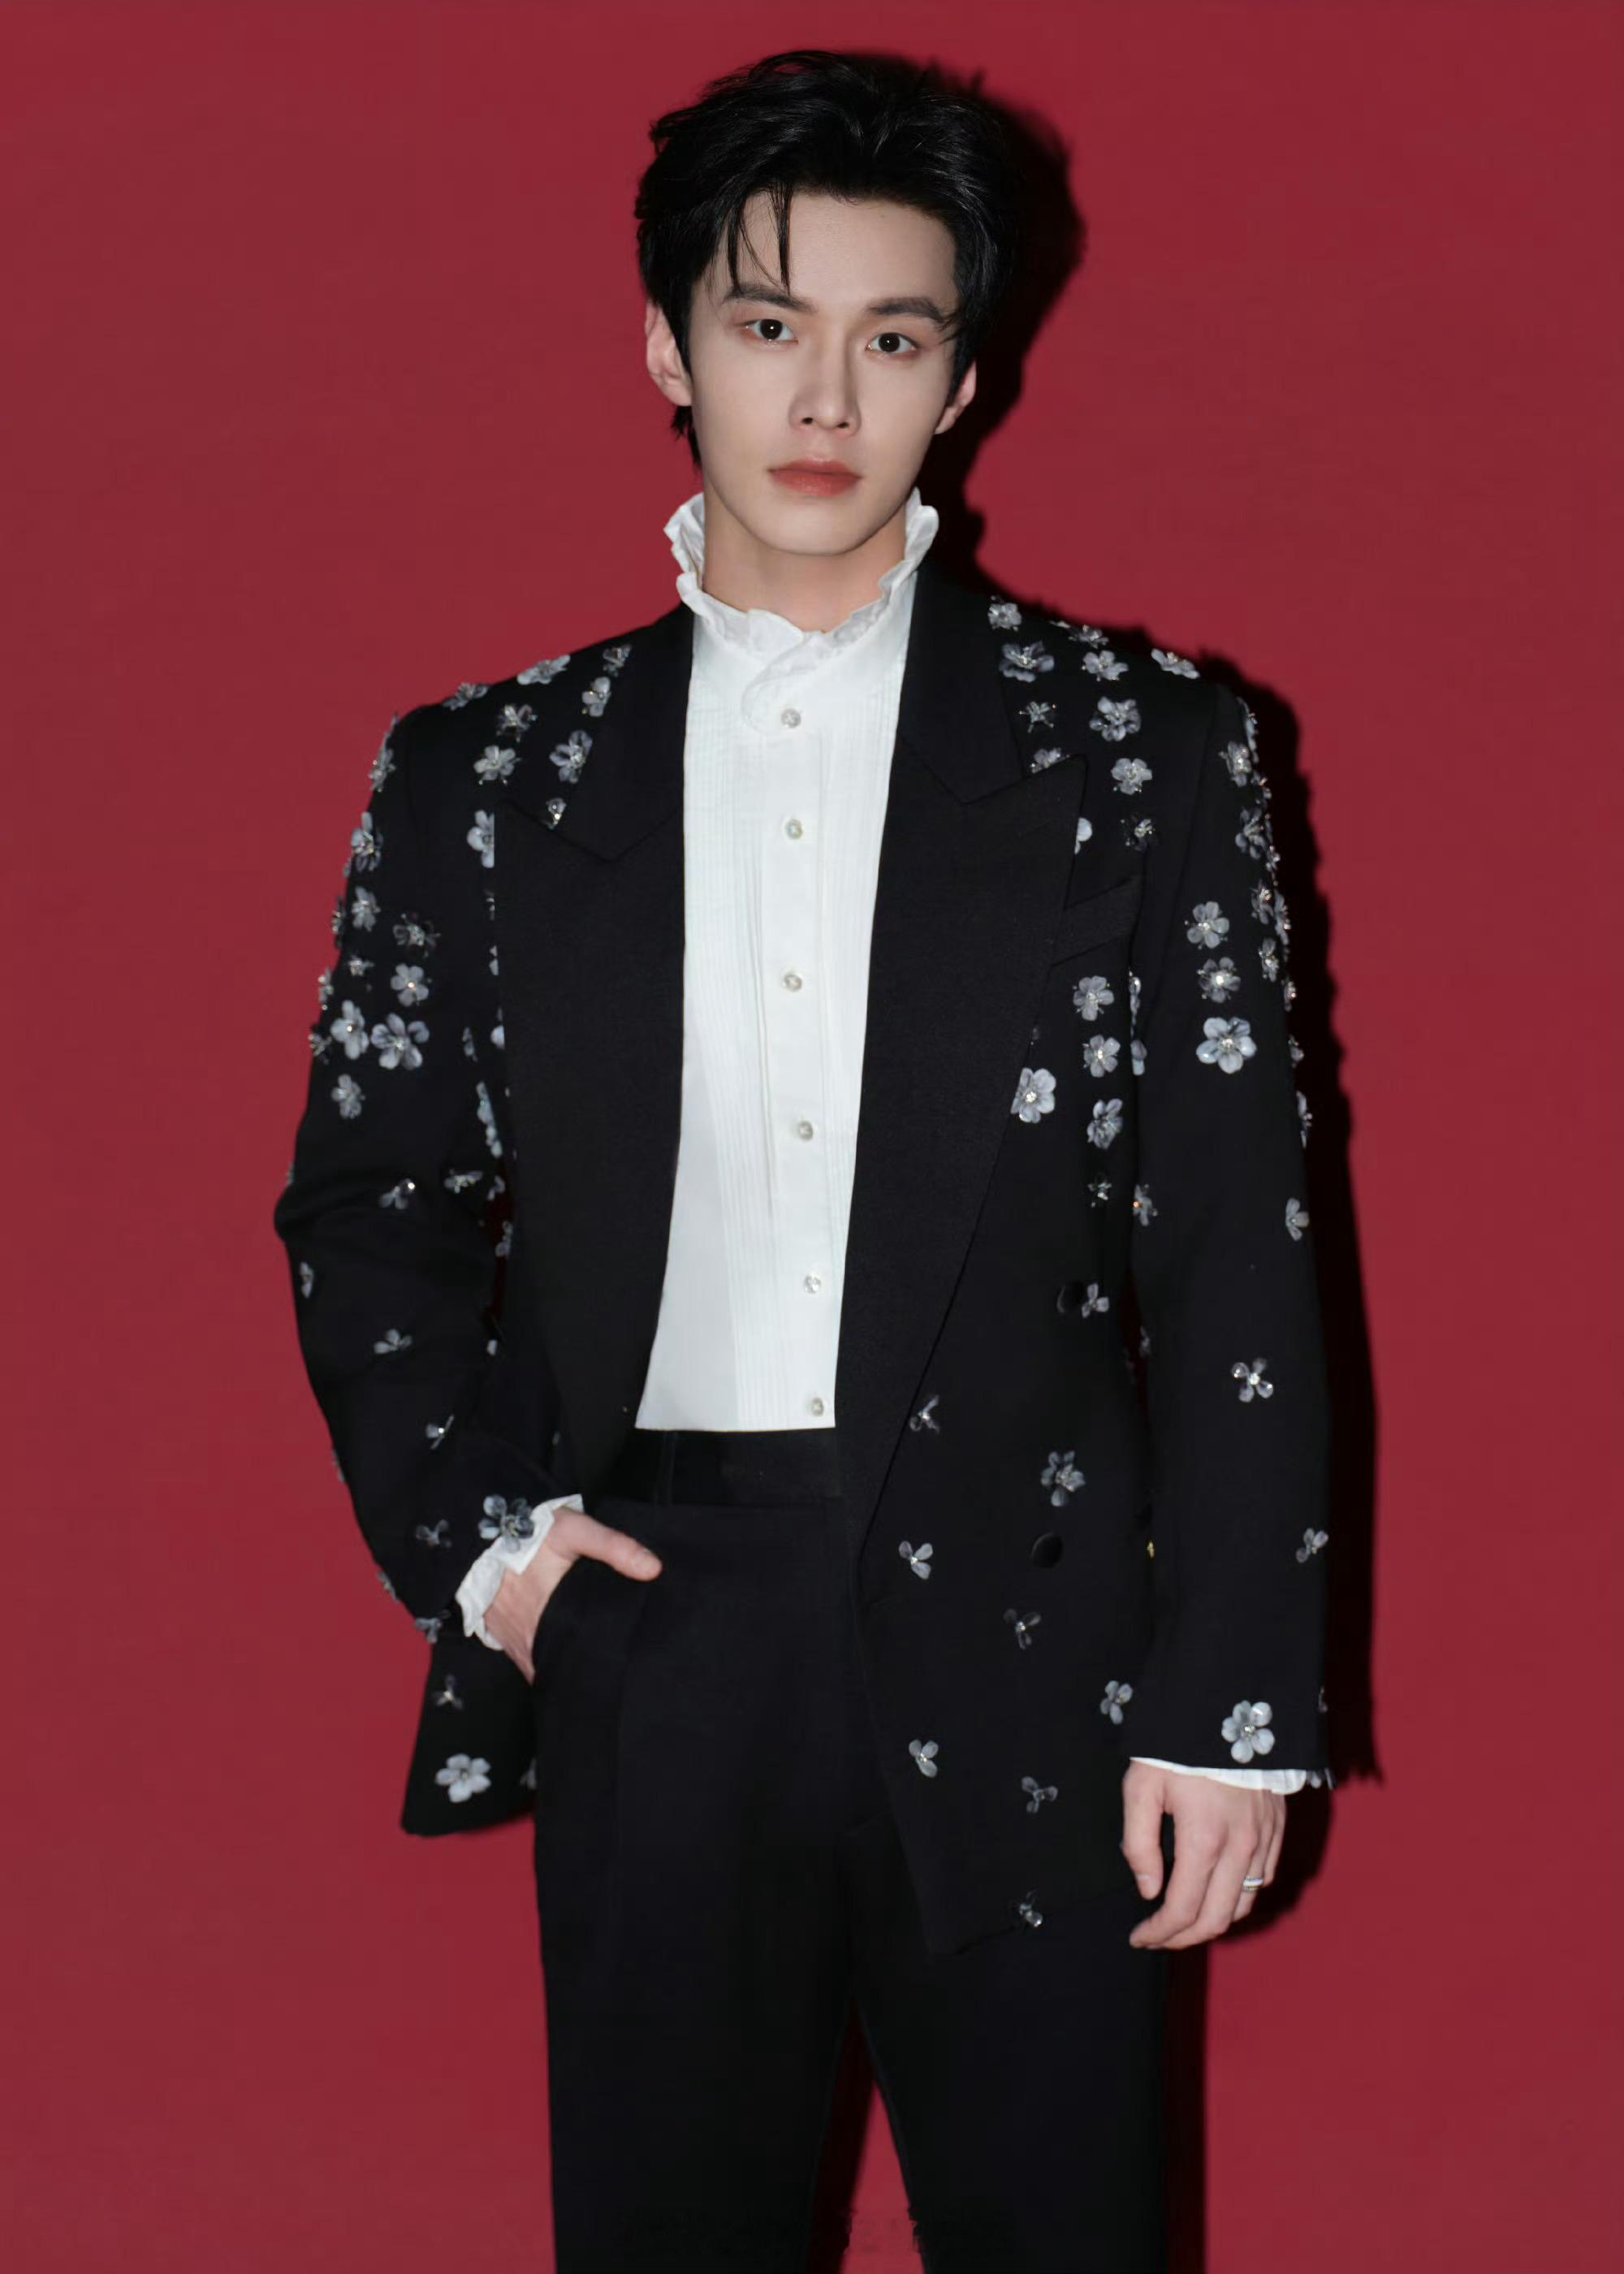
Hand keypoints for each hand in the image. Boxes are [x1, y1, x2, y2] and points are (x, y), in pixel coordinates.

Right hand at [485, 1506, 662, 1682]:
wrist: (479, 1531)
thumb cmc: (531, 1531)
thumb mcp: (575, 1530)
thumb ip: (614, 1547)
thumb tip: (653, 1569)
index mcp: (551, 1612)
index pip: (581, 1652)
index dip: (601, 1660)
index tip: (621, 1660)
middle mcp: (529, 1635)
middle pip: (563, 1663)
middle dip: (585, 1666)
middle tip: (611, 1664)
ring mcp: (513, 1639)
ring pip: (543, 1665)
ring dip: (562, 1665)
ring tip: (589, 1662)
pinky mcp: (502, 1637)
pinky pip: (526, 1659)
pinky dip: (542, 1660)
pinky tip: (561, 1654)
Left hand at [1120, 1762, 1283, 1948]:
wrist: (1228, 1706)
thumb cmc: (1177, 1746)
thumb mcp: (1142, 1786)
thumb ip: (1139, 1843)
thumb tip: (1148, 1891)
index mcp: (1203, 1839)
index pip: (1183, 1910)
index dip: (1159, 1933)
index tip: (1139, 1937)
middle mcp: (1240, 1847)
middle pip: (1217, 1919)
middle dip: (1183, 1937)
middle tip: (1158, 1936)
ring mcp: (1264, 1839)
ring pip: (1243, 1904)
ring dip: (1213, 1920)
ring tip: (1184, 1917)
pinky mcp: (1276, 1828)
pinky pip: (1264, 1878)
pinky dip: (1240, 1895)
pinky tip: (1218, 1889)